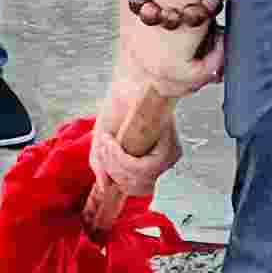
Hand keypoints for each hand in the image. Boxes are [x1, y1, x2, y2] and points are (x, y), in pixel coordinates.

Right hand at [83, 22, 222, 227]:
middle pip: (136, 187)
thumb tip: (105, 187)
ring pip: (137, 179)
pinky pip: (141, 167)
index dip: (116, 181)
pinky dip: (119, 156)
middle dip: (112, 169)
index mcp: (150, 161)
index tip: (103, 165)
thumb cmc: (119, 109)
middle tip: (102, 145)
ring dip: (113, 162)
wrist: (129, 84)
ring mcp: (168, 156)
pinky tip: (111, 140)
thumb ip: (102, 165)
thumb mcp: (104, 140)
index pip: (136, 188)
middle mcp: (163, 161)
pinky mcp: (170, 148)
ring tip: (105, 140)